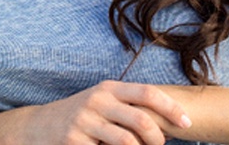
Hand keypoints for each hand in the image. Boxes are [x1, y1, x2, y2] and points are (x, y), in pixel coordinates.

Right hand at [14, 80, 190, 144]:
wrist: (40, 127)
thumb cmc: (82, 116)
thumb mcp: (104, 103)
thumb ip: (129, 107)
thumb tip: (168, 120)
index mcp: (109, 88)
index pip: (147, 93)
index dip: (171, 108)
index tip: (188, 124)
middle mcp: (98, 100)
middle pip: (141, 119)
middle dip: (157, 138)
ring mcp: (85, 120)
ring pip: (126, 142)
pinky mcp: (74, 140)